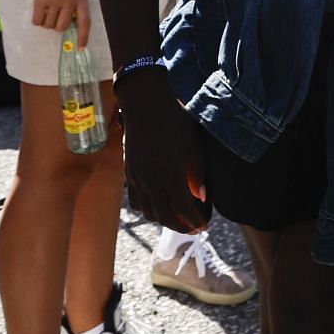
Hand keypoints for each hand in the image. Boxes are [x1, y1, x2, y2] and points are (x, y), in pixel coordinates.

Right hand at [29, 0, 90, 45]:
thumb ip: (76, 5)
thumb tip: (70, 25)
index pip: (85, 22)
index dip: (83, 37)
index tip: (81, 49)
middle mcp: (70, 1)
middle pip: (62, 27)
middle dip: (56, 25)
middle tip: (54, 15)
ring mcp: (55, 0)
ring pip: (49, 25)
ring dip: (46, 21)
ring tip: (47, 8)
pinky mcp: (40, 0)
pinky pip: (37, 21)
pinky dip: (37, 20)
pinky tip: (39, 10)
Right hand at [116, 70, 208, 232]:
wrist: (146, 104)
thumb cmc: (176, 121)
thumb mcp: (194, 145)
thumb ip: (198, 173)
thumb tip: (201, 198)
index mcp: (170, 174)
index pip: (183, 209)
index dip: (194, 222)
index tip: (204, 227)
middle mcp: (150, 181)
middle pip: (164, 216)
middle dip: (180, 226)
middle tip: (193, 229)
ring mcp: (137, 178)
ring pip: (148, 212)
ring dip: (163, 219)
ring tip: (177, 219)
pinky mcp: (128, 173)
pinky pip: (135, 201)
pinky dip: (147, 209)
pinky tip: (157, 206)